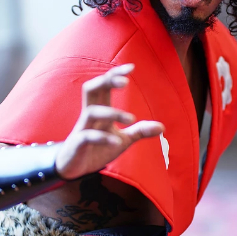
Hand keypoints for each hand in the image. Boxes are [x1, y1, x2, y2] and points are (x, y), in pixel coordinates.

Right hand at [55, 64, 164, 179]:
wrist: (74, 168)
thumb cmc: (97, 148)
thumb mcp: (122, 140)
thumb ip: (139, 131)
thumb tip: (162, 127)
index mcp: (100, 110)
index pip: (104, 85)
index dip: (115, 75)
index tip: (132, 67)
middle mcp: (89, 116)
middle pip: (91, 89)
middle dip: (106, 81)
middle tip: (126, 82)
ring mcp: (82, 129)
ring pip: (91, 112)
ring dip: (112, 112)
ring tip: (131, 119)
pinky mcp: (77, 144)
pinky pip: (87, 136)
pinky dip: (103, 138)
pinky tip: (117, 142)